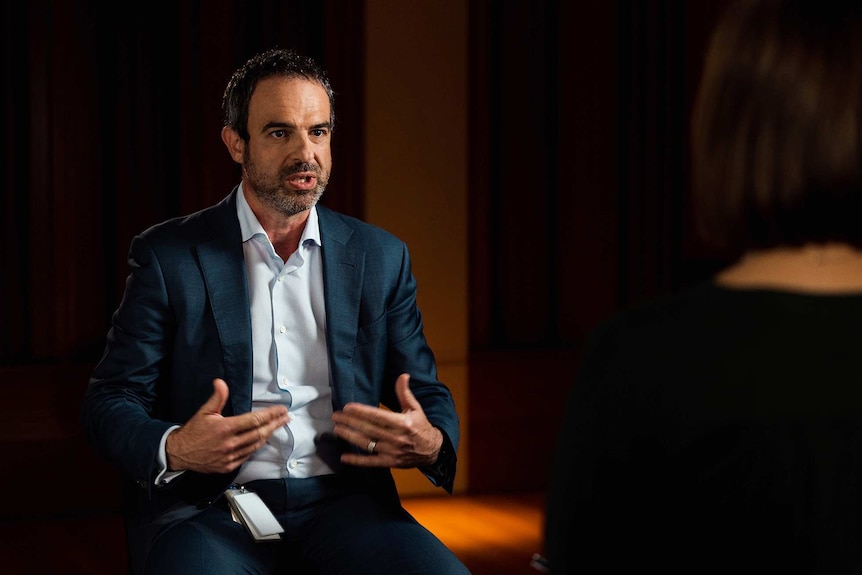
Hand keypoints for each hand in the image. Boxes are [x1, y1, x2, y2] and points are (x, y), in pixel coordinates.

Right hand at [165, 378, 289, 473]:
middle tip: (286, 417)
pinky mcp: (228, 466)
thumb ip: (217, 397)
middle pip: (260, 433)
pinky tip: (263, 439)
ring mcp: (230, 456)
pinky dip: (257, 446)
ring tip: (278, 426)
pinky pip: (247, 455)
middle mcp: (230, 443)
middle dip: (275, 424)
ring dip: (269, 435)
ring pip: (256, 445)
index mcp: (225, 428)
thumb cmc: (193, 431)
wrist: (179, 453)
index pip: (254, 420)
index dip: (270, 414)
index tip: (281, 409)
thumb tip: (220, 382)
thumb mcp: (204, 412)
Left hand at [331, 373, 442, 468]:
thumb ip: (405, 393)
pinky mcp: (390, 462)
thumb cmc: (422, 427)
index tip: (347, 407)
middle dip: (350, 422)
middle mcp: (396, 437)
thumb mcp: (415, 408)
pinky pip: (371, 462)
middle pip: (368, 429)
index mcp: (402, 423)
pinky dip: (357, 461)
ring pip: (367, 443)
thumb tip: (403, 375)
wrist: (433, 450)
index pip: (377, 415)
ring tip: (337, 430)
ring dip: (350, 436)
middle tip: (336, 417)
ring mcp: (392, 451)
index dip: (360, 411)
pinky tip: (344, 457)